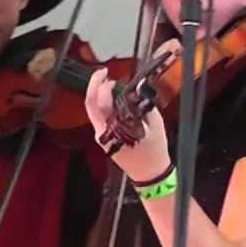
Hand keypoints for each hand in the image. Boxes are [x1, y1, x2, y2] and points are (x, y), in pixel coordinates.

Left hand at [83, 68, 170, 182]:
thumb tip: (139, 86)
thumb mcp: (155, 124)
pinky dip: (103, 104)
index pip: (99, 104)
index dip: (102, 87)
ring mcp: (102, 136)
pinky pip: (99, 117)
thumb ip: (144, 104)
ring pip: (93, 111)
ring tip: (108, 82)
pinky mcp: (105, 137)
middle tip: (103, 73)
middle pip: (90, 105)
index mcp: (113, 130)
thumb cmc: (154, 151)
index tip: (110, 77)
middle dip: (94, 86)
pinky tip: (112, 97)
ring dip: (98, 94)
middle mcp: (103, 133)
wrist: (150, 174)